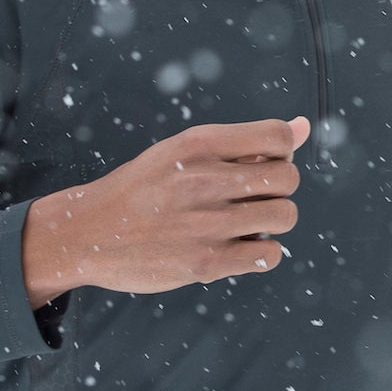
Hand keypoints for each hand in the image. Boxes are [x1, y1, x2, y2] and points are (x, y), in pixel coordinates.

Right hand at [21, 118, 307, 306]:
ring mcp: (206, 224)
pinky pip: (270, 255)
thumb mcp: (186, 151)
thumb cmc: (145, 188)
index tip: (257, 166)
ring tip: (243, 224)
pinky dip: (262, 253)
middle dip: (277, 189)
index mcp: (199, 144)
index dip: (281, 153)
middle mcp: (205, 180)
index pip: (279, 137)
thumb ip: (247, 142)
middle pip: (289, 179)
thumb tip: (305, 127)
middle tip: (249, 199)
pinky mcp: (206, 263)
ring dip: (272, 223)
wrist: (86, 232)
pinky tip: (237, 247)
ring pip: (285, 217)